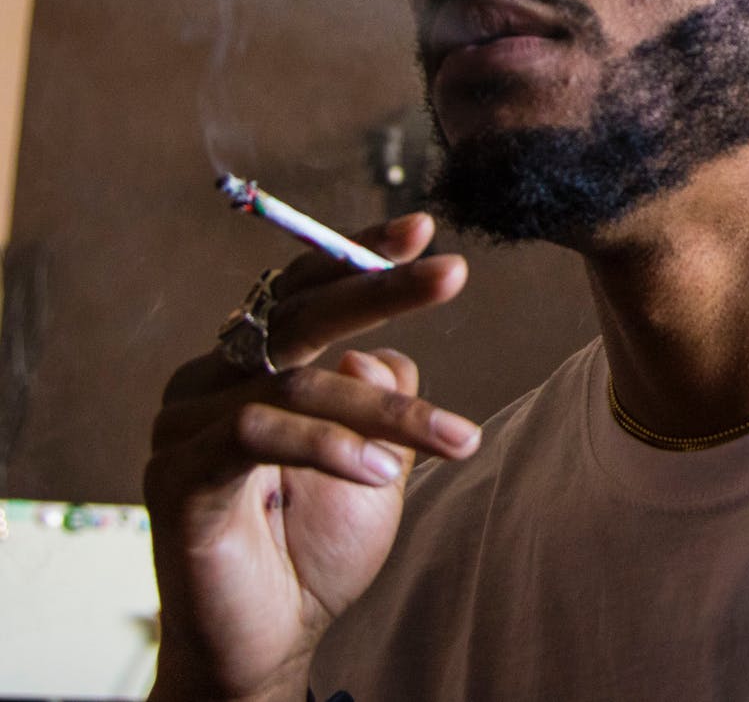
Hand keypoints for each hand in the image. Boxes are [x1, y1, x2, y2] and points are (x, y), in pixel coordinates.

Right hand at [143, 213, 477, 701]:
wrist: (271, 637)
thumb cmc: (318, 545)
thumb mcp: (377, 459)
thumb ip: (381, 394)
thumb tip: (385, 353)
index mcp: (254, 363)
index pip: (304, 288)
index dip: (357, 253)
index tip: (422, 228)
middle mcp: (211, 379)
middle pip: (299, 313)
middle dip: (382, 289)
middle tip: (454, 274)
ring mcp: (185, 423)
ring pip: (299, 383)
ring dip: (388, 412)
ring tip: (455, 441)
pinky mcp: (176, 475)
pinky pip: (259, 434)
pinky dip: (328, 447)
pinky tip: (381, 473)